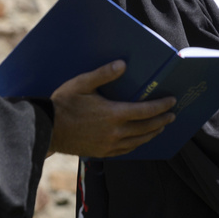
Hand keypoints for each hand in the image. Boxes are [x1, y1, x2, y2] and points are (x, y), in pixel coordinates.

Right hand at [48, 61, 176, 157]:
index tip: (172, 101)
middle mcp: (115, 132)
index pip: (145, 111)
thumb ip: (103, 74)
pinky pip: (127, 150)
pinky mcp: (102, 153)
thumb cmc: (63, 103)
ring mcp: (109, 145)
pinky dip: (138, 144)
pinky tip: (140, 140)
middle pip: (146, 127)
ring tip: (161, 127)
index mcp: (113, 114)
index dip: (161, 106)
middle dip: (162, 120)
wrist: (46, 130)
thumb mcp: (82, 83)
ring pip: (139, 141)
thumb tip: (123, 64)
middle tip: (172, 115)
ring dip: (152, 133)